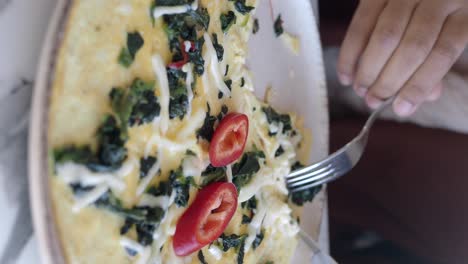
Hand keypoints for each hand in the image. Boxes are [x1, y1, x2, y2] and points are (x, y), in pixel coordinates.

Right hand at [337, 0, 467, 115]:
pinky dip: (349, 53)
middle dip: (389, 82)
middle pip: (413, 47)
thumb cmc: (438, 12)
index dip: (420, 85)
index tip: (401, 109)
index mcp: (464, 11)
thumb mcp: (448, 33)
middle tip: (374, 101)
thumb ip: (436, 62)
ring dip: (368, 70)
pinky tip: (346, 74)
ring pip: (385, 37)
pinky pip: (360, 24)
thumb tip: (419, 99)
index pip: (443, 52)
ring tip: (361, 90)